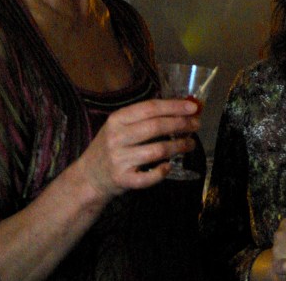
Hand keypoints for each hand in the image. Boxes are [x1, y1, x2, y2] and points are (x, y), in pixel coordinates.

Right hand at [75, 98, 200, 199]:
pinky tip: (169, 166)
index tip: (193, 107)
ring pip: (156, 151)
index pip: (150, 108)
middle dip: (181, 124)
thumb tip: (181, 110)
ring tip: (190, 144)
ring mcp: (119, 159)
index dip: (174, 107)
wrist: (88, 177)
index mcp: (117, 119)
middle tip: (196, 124)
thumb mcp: (120, 127)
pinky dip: (162, 171)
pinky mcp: (122, 179)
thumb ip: (145, 118)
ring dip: (178, 146)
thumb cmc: (111, 147)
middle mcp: (116, 137)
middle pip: (156, 127)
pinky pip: (148, 177)